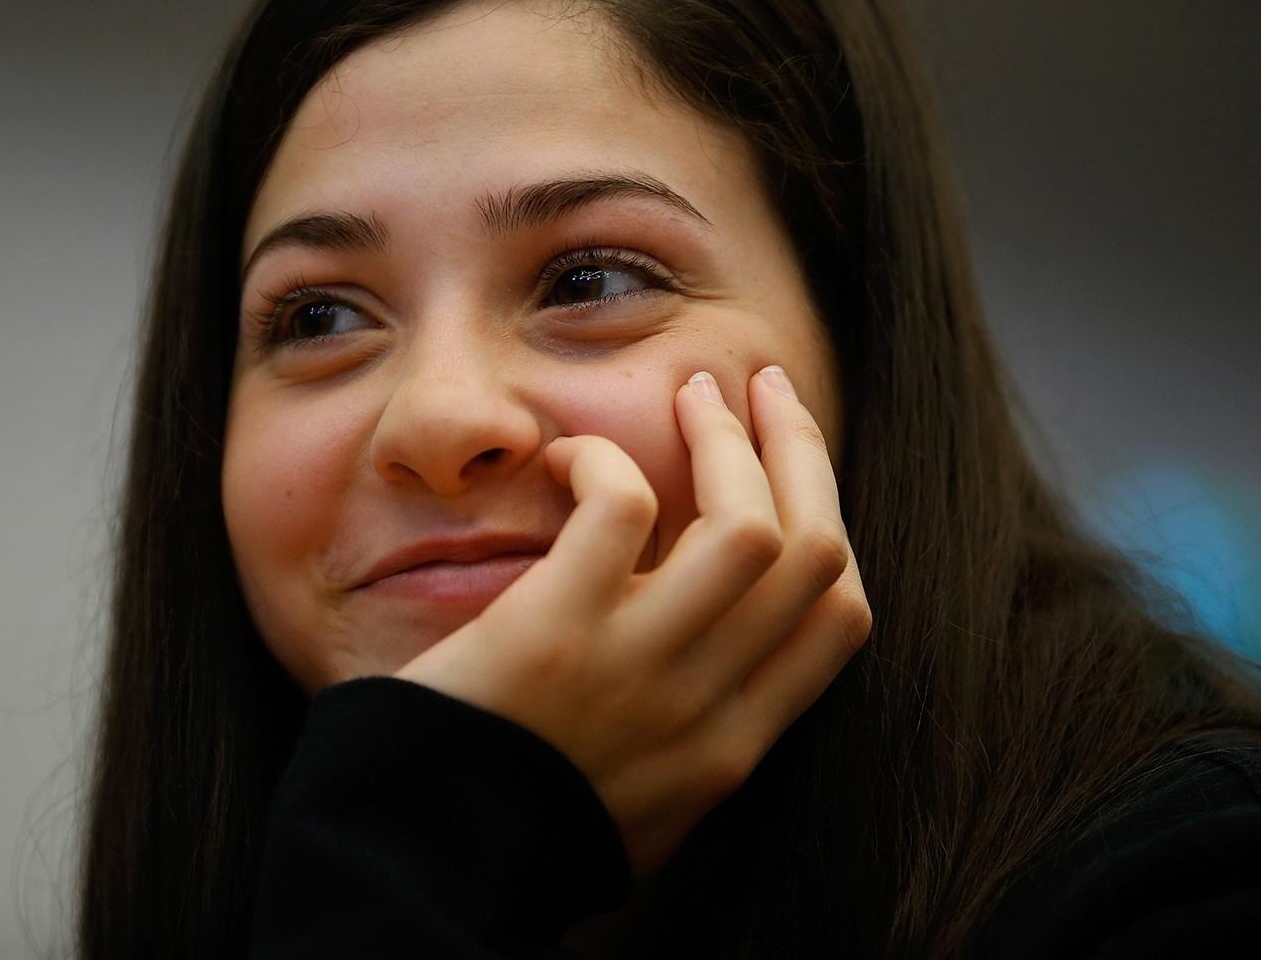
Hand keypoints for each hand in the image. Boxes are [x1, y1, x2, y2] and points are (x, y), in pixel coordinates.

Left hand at [394, 365, 870, 877]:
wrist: (421, 872)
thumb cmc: (512, 827)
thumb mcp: (637, 798)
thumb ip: (685, 727)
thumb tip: (701, 651)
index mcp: (731, 748)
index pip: (839, 619)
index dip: (829, 520)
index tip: (796, 463)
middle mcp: (706, 708)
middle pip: (812, 553)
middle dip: (797, 452)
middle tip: (762, 388)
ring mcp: (637, 670)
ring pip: (745, 525)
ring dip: (724, 441)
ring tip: (690, 394)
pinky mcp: (555, 633)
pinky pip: (621, 510)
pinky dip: (604, 463)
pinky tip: (568, 459)